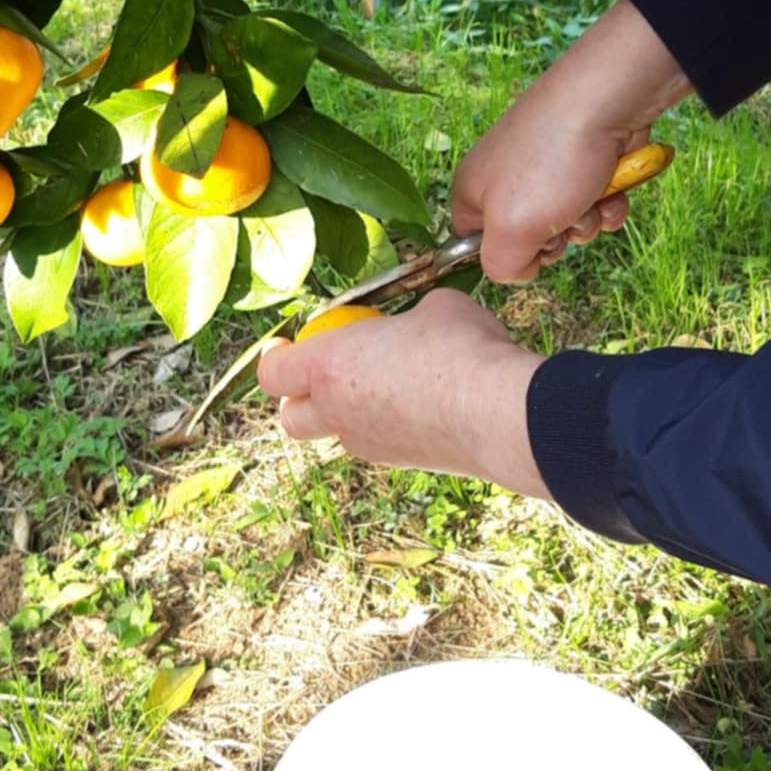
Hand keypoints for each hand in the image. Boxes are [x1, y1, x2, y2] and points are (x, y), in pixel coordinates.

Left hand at [257, 290, 547, 494]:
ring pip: (339, 434)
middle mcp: (338, 412)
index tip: (287, 343)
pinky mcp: (404, 462)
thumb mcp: (434, 307)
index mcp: (330, 367)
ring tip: (387, 386)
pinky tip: (424, 406)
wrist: (498, 412)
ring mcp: (370, 444)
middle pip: (292, 418)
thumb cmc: (460, 349)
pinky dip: (389, 426)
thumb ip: (408, 318)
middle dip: (301, 398)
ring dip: (349, 413)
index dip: (276, 357)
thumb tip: (419, 323)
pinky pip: (379, 443)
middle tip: (327, 375)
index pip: (273, 373)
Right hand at [453, 0, 690, 282]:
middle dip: (557, 238)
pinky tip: (615, 189)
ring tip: (593, 196)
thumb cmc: (552, 162)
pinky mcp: (584, 159)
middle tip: (564, 218)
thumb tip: (518, 270)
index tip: (528, 247)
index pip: (473, 245)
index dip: (505, 255)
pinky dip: (608, 202)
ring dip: (587, 221)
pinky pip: (594, 201)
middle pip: (529, 238)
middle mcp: (505, 176)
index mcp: (473, 190)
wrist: (607, 99)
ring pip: (568, 222)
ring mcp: (547, 166)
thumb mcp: (512, 230)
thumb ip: (501, 266)